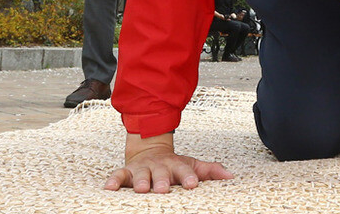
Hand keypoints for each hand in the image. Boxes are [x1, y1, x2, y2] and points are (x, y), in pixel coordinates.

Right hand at [104, 133, 232, 192]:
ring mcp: (142, 169)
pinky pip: (118, 176)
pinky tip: (109, 189)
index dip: (188, 177)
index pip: (184, 171)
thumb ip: (210, 171)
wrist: (150, 150)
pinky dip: (114, 181)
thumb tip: (231, 176)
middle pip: (161, 174)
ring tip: (142, 189)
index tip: (193, 183)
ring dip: (142, 181)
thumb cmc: (173, 164)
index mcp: (176, 166)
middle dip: (163, 181)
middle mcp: (159, 167)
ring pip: (141, 175)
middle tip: (164, 189)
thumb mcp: (192, 165)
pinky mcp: (127, 172)